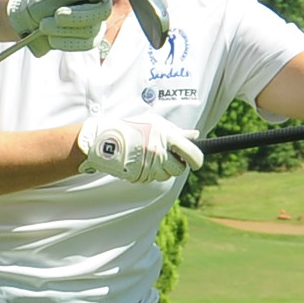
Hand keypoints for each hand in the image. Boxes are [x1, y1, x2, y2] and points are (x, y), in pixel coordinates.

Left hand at [6, 0, 166, 56]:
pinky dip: (64, 41)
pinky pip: (84, 44)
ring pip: (91, 30)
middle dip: (77, 16)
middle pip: (102, 12)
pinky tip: (52, 35)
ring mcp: (97, 21)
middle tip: (57, 14)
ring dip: (64, 29)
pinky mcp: (90, 38)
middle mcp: (100, 0)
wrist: (29, 18)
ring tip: (46, 24)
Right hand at [73, 116, 203, 184]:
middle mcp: (159, 153)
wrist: (105, 140)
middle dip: (177, 165)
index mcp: (166, 137)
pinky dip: (149, 172)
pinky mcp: (140, 176)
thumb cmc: (133, 128)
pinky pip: (152, 179)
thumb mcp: (156, 123)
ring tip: (150, 156)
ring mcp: (149, 166)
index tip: (196, 162)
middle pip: (180, 169)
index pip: (192, 153)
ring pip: (166, 176)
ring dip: (162, 169)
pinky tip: (141, 161)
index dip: (197, 160)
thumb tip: (195, 136)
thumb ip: (176, 131)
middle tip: (168, 156)